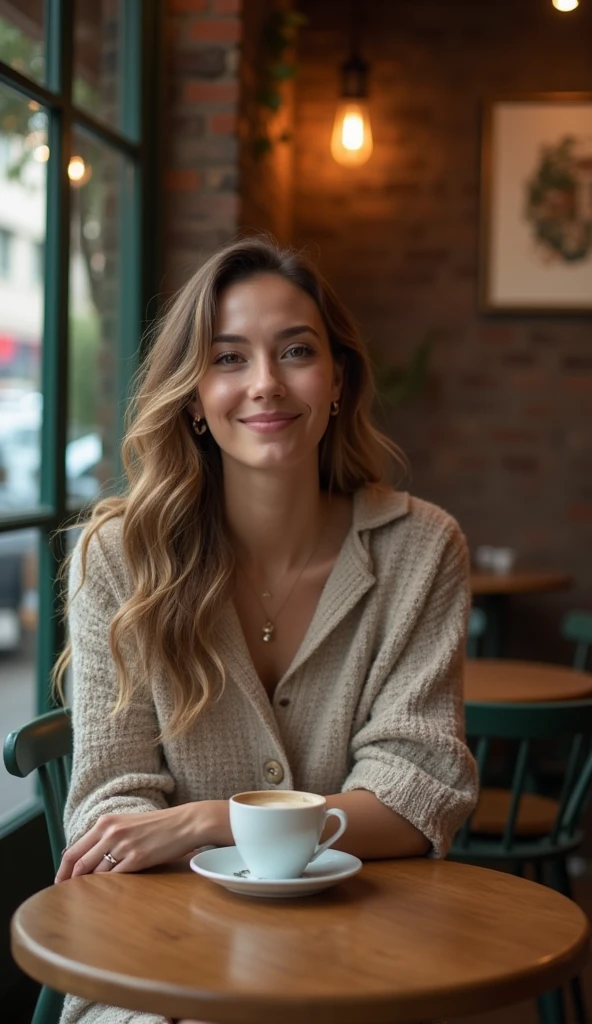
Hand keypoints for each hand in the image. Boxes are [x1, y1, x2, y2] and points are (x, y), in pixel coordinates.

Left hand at [55, 800, 229, 881]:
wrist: (185, 823)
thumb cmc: (157, 825)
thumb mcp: (127, 823)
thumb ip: (106, 836)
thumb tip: (87, 857)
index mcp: (106, 822)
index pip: (74, 849)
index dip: (63, 869)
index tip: (59, 882)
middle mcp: (111, 831)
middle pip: (80, 862)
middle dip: (71, 881)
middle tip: (68, 896)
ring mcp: (123, 844)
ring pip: (96, 872)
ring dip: (92, 886)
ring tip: (90, 897)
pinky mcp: (137, 858)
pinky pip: (115, 877)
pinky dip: (110, 887)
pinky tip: (110, 893)